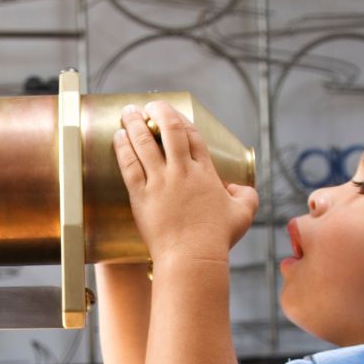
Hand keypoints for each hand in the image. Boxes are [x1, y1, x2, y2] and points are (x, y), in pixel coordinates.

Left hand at [114, 100, 257, 264]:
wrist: (191, 258)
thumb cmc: (216, 239)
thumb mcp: (243, 215)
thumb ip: (246, 196)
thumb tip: (237, 188)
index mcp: (204, 173)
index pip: (192, 135)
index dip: (180, 119)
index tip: (170, 113)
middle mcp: (181, 172)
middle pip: (168, 131)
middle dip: (157, 112)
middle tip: (148, 105)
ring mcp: (160, 183)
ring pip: (144, 144)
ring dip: (134, 124)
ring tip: (127, 112)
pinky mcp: (141, 196)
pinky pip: (129, 165)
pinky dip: (122, 147)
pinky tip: (117, 136)